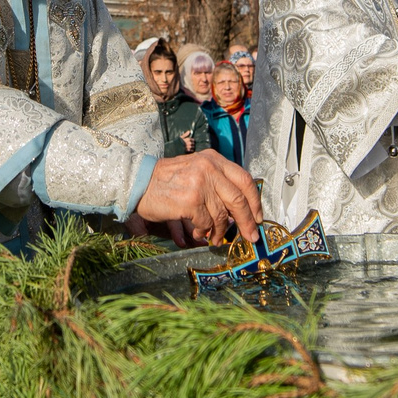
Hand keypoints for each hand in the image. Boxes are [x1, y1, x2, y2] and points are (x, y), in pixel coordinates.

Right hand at [136, 151, 261, 247]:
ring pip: (222, 215)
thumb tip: (240, 210)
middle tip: (250, 236)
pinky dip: (204, 231)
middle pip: (239, 199)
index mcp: (214, 159)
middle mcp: (209, 168)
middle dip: (247, 222)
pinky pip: (206, 222)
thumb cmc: (168, 180)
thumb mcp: (197, 170)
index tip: (257, 217)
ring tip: (215, 238)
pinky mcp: (191, 200)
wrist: (140, 183)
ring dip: (220, 231)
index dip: (255, 201)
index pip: (245, 180)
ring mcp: (200, 184)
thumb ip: (218, 183)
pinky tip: (197, 232)